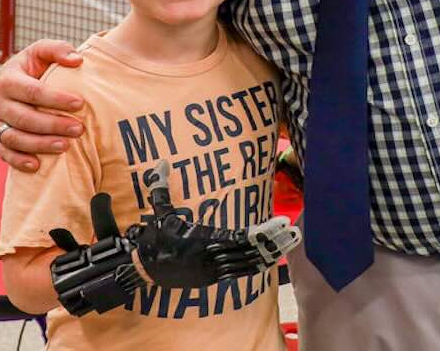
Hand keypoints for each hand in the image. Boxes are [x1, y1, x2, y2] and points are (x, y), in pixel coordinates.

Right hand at [0, 39, 84, 171]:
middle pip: (24, 118)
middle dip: (53, 125)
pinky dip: (18, 161)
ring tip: (66, 146)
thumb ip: (58, 49)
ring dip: (40, 145)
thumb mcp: (42, 51)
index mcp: (7, 79)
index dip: (56, 99)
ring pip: (14, 138)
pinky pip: (4, 153)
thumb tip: (76, 60)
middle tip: (79, 129)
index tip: (80, 103)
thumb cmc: (33, 66)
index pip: (32, 91)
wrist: (13, 83)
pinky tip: (37, 166)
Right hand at [131, 161, 300, 287]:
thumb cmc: (155, 239)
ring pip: (250, 264)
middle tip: (294, 231)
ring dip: (272, 254)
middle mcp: (213, 258)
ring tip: (291, 242)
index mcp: (204, 241)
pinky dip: (259, 265)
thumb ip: (161, 188)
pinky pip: (242, 272)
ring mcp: (215, 271)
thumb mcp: (159, 213)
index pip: (241, 238)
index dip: (263, 232)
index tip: (280, 223)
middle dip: (274, 242)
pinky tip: (273, 257)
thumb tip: (161, 162)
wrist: (145, 270)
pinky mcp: (214, 278)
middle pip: (251, 252)